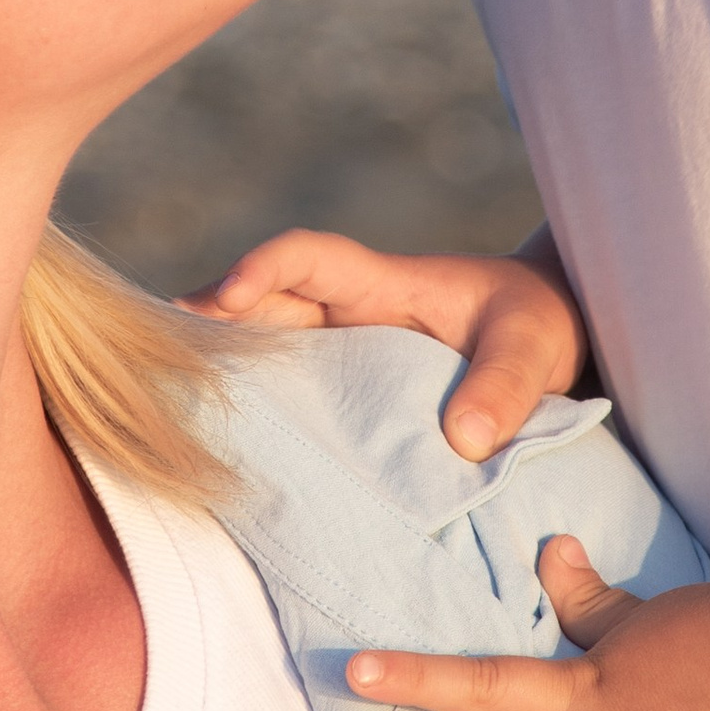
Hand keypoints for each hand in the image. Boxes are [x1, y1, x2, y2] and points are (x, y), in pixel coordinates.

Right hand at [185, 227, 586, 463]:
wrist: (554, 339)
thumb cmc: (541, 325)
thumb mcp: (534, 345)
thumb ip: (506, 387)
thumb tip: (463, 441)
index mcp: (384, 283)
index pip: (309, 257)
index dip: (262, 267)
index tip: (226, 299)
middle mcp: (348, 313)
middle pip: (260, 306)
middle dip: (208, 326)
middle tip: (155, 367)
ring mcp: (345, 352)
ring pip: (264, 350)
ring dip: (223, 371)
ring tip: (167, 412)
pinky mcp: (351, 393)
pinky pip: (292, 394)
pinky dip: (257, 412)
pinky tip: (227, 453)